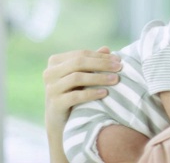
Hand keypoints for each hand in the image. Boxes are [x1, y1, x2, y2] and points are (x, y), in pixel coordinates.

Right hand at [43, 46, 121, 161]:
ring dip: (99, 78)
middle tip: (119, 68)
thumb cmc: (74, 92)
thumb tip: (106, 48)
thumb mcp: (83, 76)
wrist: (61, 122)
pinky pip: (75, 96)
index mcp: (56, 62)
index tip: (119, 60)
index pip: (82, 54)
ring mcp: (50, 89)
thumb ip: (92, 62)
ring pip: (77, 77)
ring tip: (115, 79)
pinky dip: (91, 93)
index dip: (101, 56)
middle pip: (79, 63)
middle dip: (102, 64)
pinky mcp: (54, 104)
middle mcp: (50, 73)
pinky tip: (105, 93)